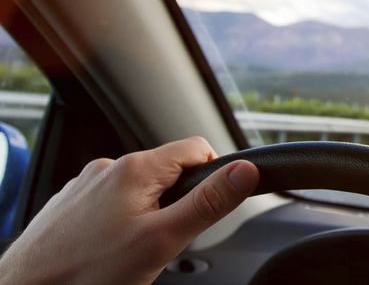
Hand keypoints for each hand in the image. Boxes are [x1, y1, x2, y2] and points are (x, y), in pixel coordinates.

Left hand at [0, 137, 258, 284]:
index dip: (212, 177)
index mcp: (135, 168)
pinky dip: (118, 224)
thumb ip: (208, 203)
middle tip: (162, 243)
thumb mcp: (162, 240)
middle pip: (168, 172)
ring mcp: (85, 186)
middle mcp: (108, 168)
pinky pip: (110, 205)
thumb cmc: (87, 274)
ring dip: (147, 215)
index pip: (197, 149)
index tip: (205, 210)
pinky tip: (106, 252)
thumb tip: (246, 171)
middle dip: (176, 204)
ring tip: (131, 252)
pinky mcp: (69, 206)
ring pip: (139, 191)